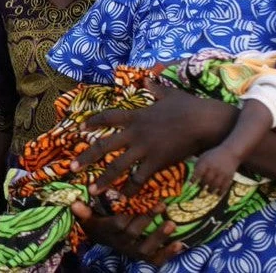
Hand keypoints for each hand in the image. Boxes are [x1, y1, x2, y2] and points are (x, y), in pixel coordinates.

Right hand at [71, 200, 184, 265]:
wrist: (103, 241)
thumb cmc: (98, 224)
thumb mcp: (88, 218)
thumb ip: (83, 212)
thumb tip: (74, 202)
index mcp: (108, 232)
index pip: (118, 224)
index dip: (128, 215)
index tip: (137, 201)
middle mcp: (120, 244)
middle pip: (134, 233)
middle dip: (148, 219)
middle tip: (162, 205)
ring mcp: (133, 252)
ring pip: (146, 248)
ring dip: (160, 236)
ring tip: (172, 224)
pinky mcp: (143, 258)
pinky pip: (156, 260)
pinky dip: (168, 254)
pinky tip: (180, 244)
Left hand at [73, 83, 228, 195]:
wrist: (204, 122)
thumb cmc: (188, 107)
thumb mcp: (169, 94)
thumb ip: (155, 89)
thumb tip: (148, 78)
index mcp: (136, 116)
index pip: (108, 118)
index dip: (92, 122)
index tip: (79, 128)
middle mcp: (136, 133)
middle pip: (105, 146)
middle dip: (87, 157)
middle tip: (71, 167)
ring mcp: (145, 149)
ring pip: (118, 166)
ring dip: (104, 179)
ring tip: (92, 190)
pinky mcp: (157, 162)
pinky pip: (139, 178)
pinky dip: (130, 190)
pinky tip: (122, 198)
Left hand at [192, 147, 236, 196]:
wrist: (230, 152)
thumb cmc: (213, 155)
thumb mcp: (204, 156)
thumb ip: (198, 165)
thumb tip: (192, 177)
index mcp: (206, 162)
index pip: (198, 172)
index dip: (193, 179)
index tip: (190, 184)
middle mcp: (214, 168)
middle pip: (206, 180)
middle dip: (202, 185)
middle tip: (201, 186)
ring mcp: (222, 173)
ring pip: (215, 185)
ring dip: (210, 190)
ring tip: (208, 191)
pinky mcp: (229, 177)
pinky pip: (224, 187)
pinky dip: (220, 192)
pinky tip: (218, 194)